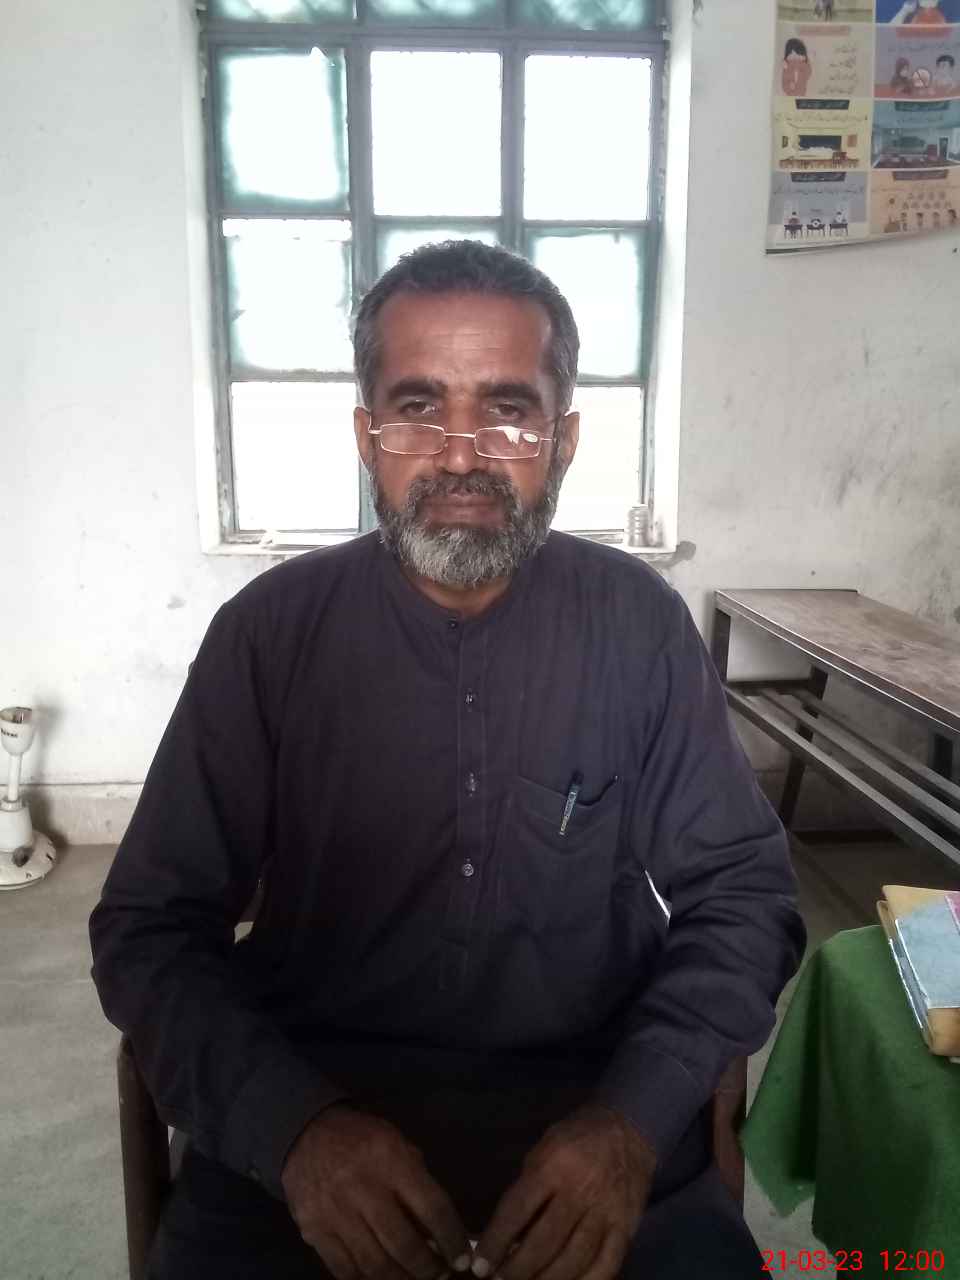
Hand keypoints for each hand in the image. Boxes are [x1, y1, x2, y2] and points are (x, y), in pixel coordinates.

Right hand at [281, 1102, 472, 1279]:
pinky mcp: (313, 1230)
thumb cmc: (362, 1140)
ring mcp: (335, 1212)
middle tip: (439, 1275)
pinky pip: (344, 1269)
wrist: (306, 1134)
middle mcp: (363, 1187)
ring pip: (374, 1264)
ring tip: (413, 1279)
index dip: (452, 1238)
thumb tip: (441, 1230)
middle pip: (403, 1243)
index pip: (432, 1207)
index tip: (462, 1257)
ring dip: (400, 1279)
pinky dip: (367, 1279)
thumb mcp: (397, 1144)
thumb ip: (417, 1182)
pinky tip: (381, 1277)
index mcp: (391, 1160)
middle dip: (427, 1268)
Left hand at [472, 1103, 656, 1279]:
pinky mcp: (626, 1227)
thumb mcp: (544, 1149)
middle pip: (545, 1242)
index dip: (496, 1241)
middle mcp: (580, 1190)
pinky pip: (606, 1265)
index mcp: (554, 1165)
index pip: (518, 1210)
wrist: (629, 1129)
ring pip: (574, 1259)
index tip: (480, 1266)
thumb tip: (507, 1235)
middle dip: (518, 1269)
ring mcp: (606, 1211)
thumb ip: (528, 1188)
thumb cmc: (576, 1138)